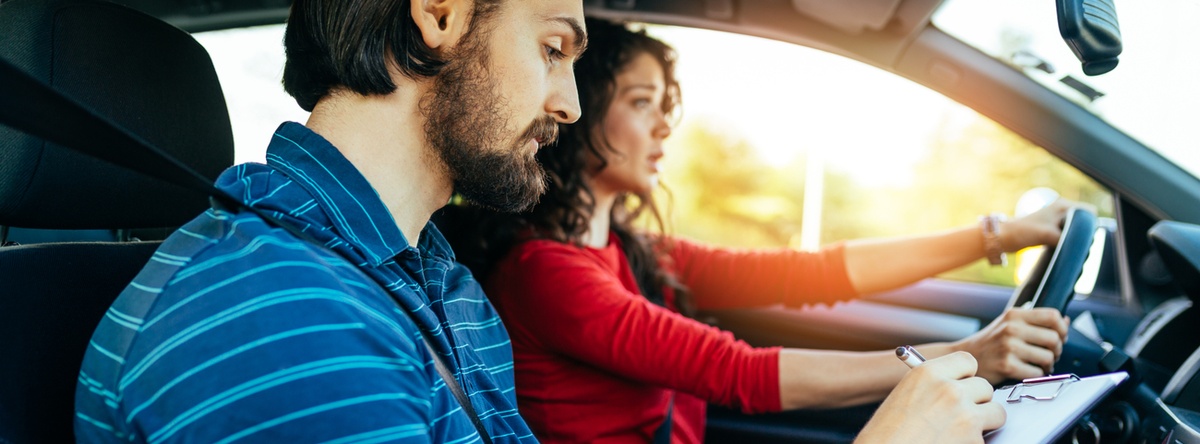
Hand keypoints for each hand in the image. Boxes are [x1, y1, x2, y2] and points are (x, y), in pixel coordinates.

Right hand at [856, 352, 1003, 443]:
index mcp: (929, 373)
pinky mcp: (974, 441)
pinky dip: (973, 443)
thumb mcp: (906, 395)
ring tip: (961, 431)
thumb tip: (958, 383)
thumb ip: (932, 384)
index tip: (962, 384)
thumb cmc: (887, 432)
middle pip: (985, 387)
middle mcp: (949, 390)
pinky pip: (985, 438)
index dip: (966, 375)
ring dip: (984, 421)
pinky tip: (951, 443)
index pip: (967, 360)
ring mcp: (965, 416)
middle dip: (977, 401)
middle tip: (961, 413)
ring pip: (996, 412)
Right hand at [956, 307, 1069, 383]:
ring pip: (1048, 358)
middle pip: (1054, 338)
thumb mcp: (1008, 323)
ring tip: (1039, 365)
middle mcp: (1011, 328)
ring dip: (1048, 365)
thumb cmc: (989, 343)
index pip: (1053, 316)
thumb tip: (1065, 321)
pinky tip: (1028, 372)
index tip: (1060, 337)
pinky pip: (1037, 373)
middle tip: (1049, 355)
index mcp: (1014, 314)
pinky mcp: (1006, 365)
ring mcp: (1008, 346)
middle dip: (1057, 351)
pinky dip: (1037, 376)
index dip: (1062, 329)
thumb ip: (1035, 321)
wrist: (964, 357)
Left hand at [999, 198, 1096, 250]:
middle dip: (1084, 232)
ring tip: (1072, 247)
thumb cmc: (1025, 232)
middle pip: (1083, 220)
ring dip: (1075, 238)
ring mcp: (1055, 219)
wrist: (1005, 237)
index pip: (1089, 211)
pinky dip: (1067, 240)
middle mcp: (1061, 209)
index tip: (1088, 237)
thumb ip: (1067, 240)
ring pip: (1075, 228)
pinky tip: (1064, 248)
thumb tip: (1079, 249)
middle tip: (1080, 245)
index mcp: (1063, 206)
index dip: (1092, 224)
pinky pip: (1066, 234)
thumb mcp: (1049, 236)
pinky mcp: (1050, 228)